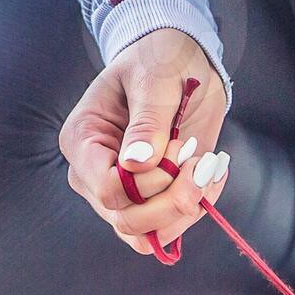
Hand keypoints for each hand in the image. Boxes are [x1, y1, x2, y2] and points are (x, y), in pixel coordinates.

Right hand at [59, 26, 231, 260]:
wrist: (180, 60)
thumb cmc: (158, 60)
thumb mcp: (154, 79)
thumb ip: (146, 122)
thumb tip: (136, 165)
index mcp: (83, 141)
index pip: (107, 190)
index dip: (149, 184)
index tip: (179, 150)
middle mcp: (95, 174)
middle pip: (127, 220)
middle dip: (173, 200)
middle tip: (201, 164)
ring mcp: (123, 191)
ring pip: (148, 234)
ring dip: (188, 207)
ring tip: (208, 167)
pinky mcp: (152, 197)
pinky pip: (169, 228)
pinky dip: (198, 207)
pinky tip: (211, 174)